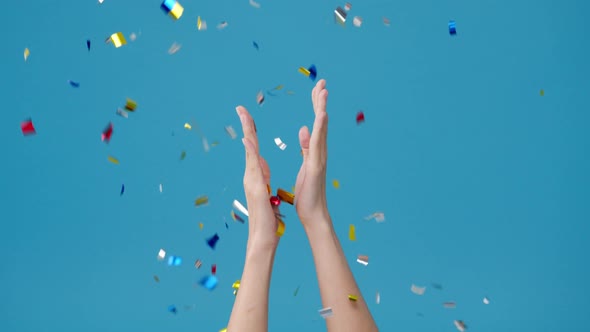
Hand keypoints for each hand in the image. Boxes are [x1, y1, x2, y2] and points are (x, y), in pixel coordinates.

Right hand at [236, 106, 280, 249]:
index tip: (248, 116)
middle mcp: (251, 174)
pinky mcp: (255, 186)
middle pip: (248, 145)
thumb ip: (262, 175)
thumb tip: (261, 162)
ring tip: (244, 114)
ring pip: (249, 151)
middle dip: (246, 125)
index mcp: (256, 173)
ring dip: (247, 132)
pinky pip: (252, 165)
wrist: (263, 236)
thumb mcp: (265, 190)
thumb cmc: (266, 216)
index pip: (253, 148)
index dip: (251, 131)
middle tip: (241, 107)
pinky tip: (248, 139)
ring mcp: (251, 179)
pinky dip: (250, 151)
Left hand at [294, 79, 330, 227]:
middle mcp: (320, 151)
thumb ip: (306, 147)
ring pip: (321, 129)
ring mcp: (319, 157)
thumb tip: (304, 129)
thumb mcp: (304, 164)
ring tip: (323, 91)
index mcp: (314, 150)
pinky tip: (321, 115)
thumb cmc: (308, 192)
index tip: (317, 87)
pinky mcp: (316, 165)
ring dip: (322, 109)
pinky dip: (320, 129)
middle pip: (321, 121)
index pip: (315, 122)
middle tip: (322, 81)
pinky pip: (317, 144)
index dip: (316, 105)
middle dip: (320, 101)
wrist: (313, 213)